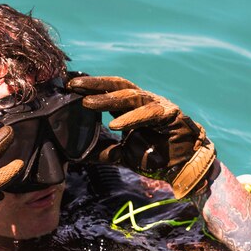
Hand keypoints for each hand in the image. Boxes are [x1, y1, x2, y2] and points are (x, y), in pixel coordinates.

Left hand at [67, 75, 216, 197]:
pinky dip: (131, 118)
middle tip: (73, 85)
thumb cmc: (154, 156)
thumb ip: (102, 151)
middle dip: (95, 84)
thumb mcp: (121, 155)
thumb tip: (76, 155)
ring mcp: (157, 105)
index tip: (67, 87)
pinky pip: (148, 113)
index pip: (108, 91)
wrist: (183, 166)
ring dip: (108, 99)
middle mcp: (143, 101)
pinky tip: (115, 124)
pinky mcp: (170, 114)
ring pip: (131, 96)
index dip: (89, 88)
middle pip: (117, 85)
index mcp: (131, 107)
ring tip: (88, 103)